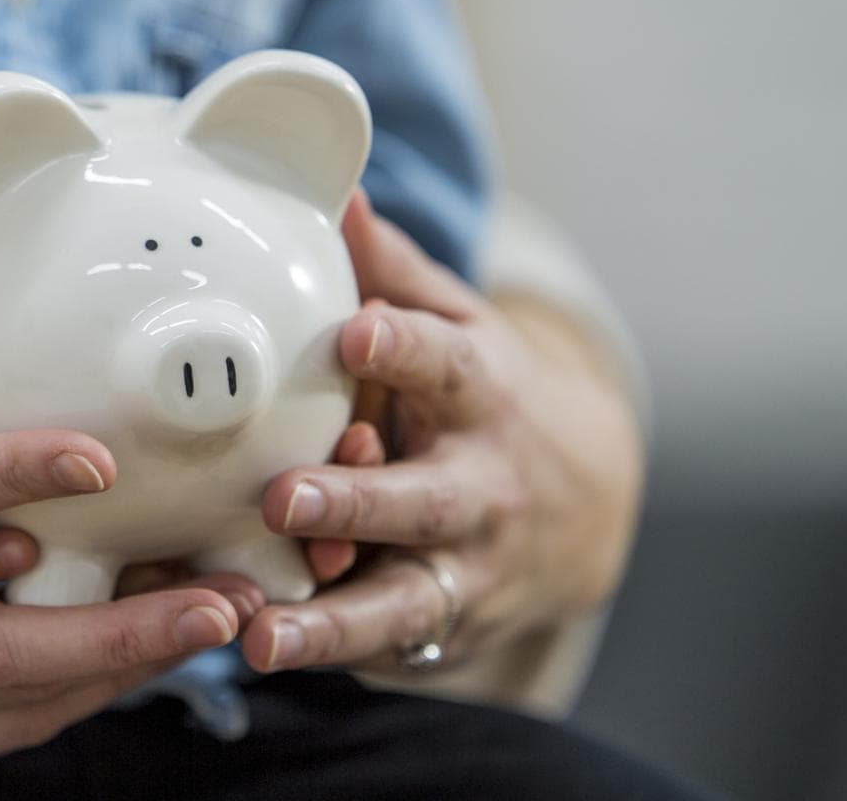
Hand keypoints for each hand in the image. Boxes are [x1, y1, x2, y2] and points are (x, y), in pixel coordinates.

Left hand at [240, 193, 643, 674]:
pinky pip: (383, 646)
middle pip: (418, 499)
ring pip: (402, 599)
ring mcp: (465, 567)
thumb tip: (336, 190)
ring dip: (331, 621)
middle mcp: (480, 486)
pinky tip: (260, 655)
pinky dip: (328, 654)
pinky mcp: (442, 629)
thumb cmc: (484, 399)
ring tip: (262, 636)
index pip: (445, 365)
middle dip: (354, 502)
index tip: (356, 336)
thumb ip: (393, 271)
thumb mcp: (459, 327)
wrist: (586, 511)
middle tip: (282, 498)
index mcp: (481, 394)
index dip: (402, 351)